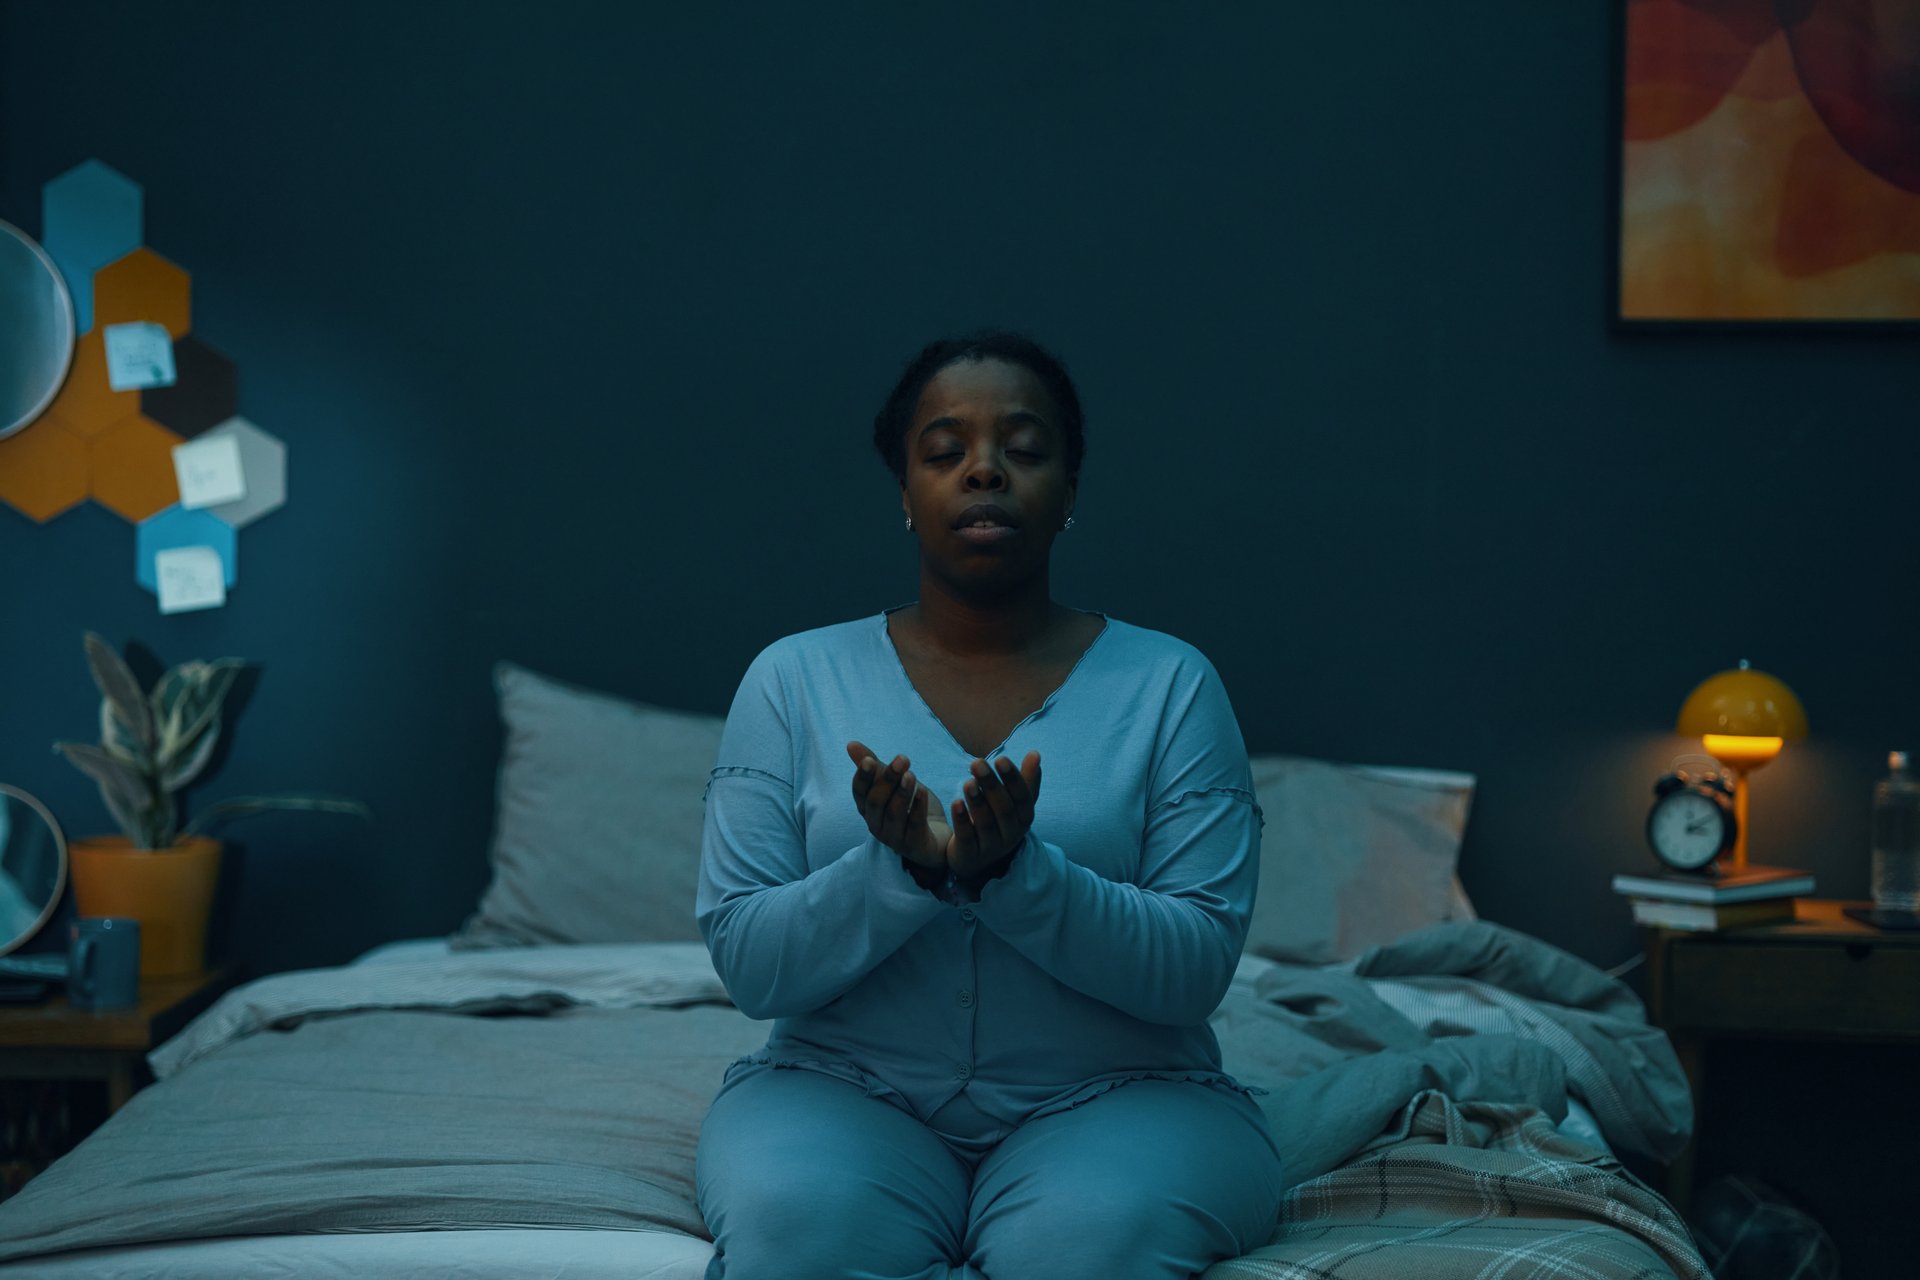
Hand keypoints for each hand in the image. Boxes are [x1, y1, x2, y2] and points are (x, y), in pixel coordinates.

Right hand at [846, 740, 948, 870]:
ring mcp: (894, 838)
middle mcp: (876, 825)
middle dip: (887, 780)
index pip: (859, 793)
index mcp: (868, 809)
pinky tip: (923, 791)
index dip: (862, 777)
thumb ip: (876, 767)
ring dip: (902, 793)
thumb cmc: (910, 808)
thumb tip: (850, 744)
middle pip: (876, 802)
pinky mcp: (913, 845)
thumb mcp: (894, 785)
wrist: (936, 839)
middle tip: (902, 759)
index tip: (869, 760)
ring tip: (911, 774)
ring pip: (894, 814)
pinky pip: (914, 825)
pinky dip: (918, 807)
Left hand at [948, 752, 1041, 878]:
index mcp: (1024, 818)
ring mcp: (991, 847)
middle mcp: (1011, 834)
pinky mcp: (970, 855)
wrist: (979, 860)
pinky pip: (967, 837)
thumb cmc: (998, 823)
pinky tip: (955, 802)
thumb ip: (1025, 780)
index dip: (1013, 779)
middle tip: (977, 763)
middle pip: (1003, 809)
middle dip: (991, 785)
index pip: (1023, 798)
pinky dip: (962, 820)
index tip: (1001, 758)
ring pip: (985, 823)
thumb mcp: (1014, 804)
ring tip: (967, 782)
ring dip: (977, 801)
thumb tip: (1035, 753)